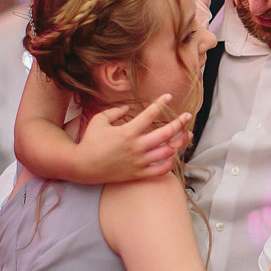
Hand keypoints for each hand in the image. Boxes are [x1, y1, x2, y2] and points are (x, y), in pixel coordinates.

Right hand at [78, 95, 194, 180]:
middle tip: (187, 116)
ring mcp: (139, 162)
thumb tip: (127, 108)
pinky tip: (174, 155)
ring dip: (180, 143)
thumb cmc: (90, 141)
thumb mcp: (99, 120)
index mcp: (128, 132)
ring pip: (168, 152)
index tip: (168, 96)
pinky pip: (161, 170)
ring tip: (187, 135)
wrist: (83, 167)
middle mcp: (137, 147)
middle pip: (166, 134)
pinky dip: (170, 162)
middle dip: (180, 123)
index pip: (150, 114)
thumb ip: (114, 111)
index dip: (161, 103)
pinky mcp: (139, 174)